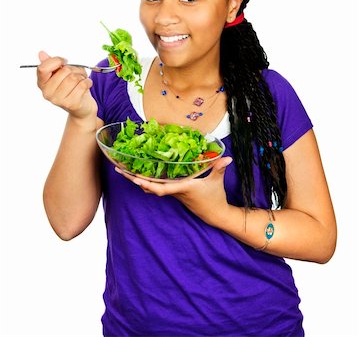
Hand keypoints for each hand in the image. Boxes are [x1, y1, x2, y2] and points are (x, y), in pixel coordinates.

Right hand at [37, 51, 97, 119]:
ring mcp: (59, 100)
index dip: (56, 60)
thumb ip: (51, 64)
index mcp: (42, 83)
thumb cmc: (71, 88)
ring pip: (74, 77)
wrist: (82, 108)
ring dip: (82, 76)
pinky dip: (88, 82)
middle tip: (77, 74)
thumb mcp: (60, 75)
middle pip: (64, 71)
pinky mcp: (71, 103)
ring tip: (81, 80)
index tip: (64, 61)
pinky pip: (82, 85)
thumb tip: (41, 53)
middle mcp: (47, 93)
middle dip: (74, 69)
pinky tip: (86, 85)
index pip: (43, 68)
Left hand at [116, 157, 232, 226]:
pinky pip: (157, 187)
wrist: (215, 214)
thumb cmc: (215, 198)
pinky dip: (148, 181)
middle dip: (134, 179)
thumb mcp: (216, 181)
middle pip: (150, 187)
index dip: (148, 184)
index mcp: (182, 188)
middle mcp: (174, 191)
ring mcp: (173, 193)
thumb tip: (226, 157)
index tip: (135, 178)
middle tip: (119, 170)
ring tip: (125, 170)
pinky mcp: (175, 192)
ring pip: (152, 187)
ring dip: (138, 180)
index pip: (162, 188)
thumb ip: (219, 168)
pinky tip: (142, 174)